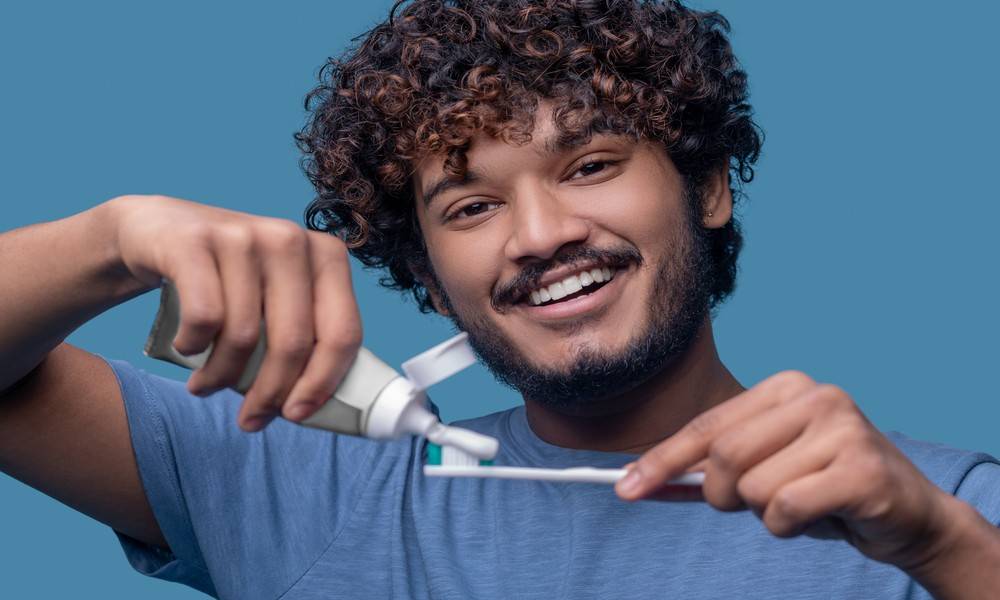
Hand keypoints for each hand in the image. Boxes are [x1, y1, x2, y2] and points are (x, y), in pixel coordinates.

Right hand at [108, 194, 361, 430]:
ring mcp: (243, 236)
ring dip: (222, 377)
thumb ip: (303, 334)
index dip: (323, 383)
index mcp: (326, 256)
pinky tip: (187, 348)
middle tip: (250, 419)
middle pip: (295, 342)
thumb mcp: (277, 296)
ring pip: (245, 335)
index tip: (297, 415)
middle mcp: (290, 239)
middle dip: (271, 394)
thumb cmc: (229, 278)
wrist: (159, 229)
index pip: (343, 332)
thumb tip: (312, 407)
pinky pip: (204, 317)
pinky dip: (194, 346)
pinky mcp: (194, 242)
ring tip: (206, 387)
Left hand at [615, 371, 959, 571]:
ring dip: (766, 514)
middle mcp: (814, 395)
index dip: (661, 460)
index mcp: (783, 386)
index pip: (706, 426)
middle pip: (723, 457)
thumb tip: (639, 480)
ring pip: (753, 488)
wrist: (906, 513)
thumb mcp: (763, 469)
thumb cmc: (824, 488)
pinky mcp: (863, 467)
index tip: (624, 488)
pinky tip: (822, 516)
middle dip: (724, 496)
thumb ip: (708, 470)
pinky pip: (786, 508)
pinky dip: (790, 527)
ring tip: (802, 504)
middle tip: (756, 505)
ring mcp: (842, 427)